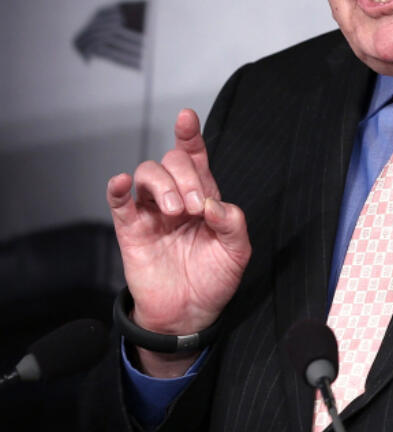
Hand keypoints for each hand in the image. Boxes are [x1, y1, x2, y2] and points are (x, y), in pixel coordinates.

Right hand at [107, 109, 250, 375]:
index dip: (190, 136)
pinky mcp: (130, 229)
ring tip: (175, 210)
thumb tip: (213, 205)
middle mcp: (177, 198)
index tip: (186, 118)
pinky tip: (121, 183)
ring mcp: (152, 212)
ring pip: (147, 174)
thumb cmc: (214, 279)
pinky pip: (119, 202)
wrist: (189, 313)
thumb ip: (232, 224)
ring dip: (162, 184)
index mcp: (204, 197)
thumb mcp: (237, 252)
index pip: (196, 158)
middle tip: (194, 207)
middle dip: (185, 176)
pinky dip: (117, 189)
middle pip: (173, 162)